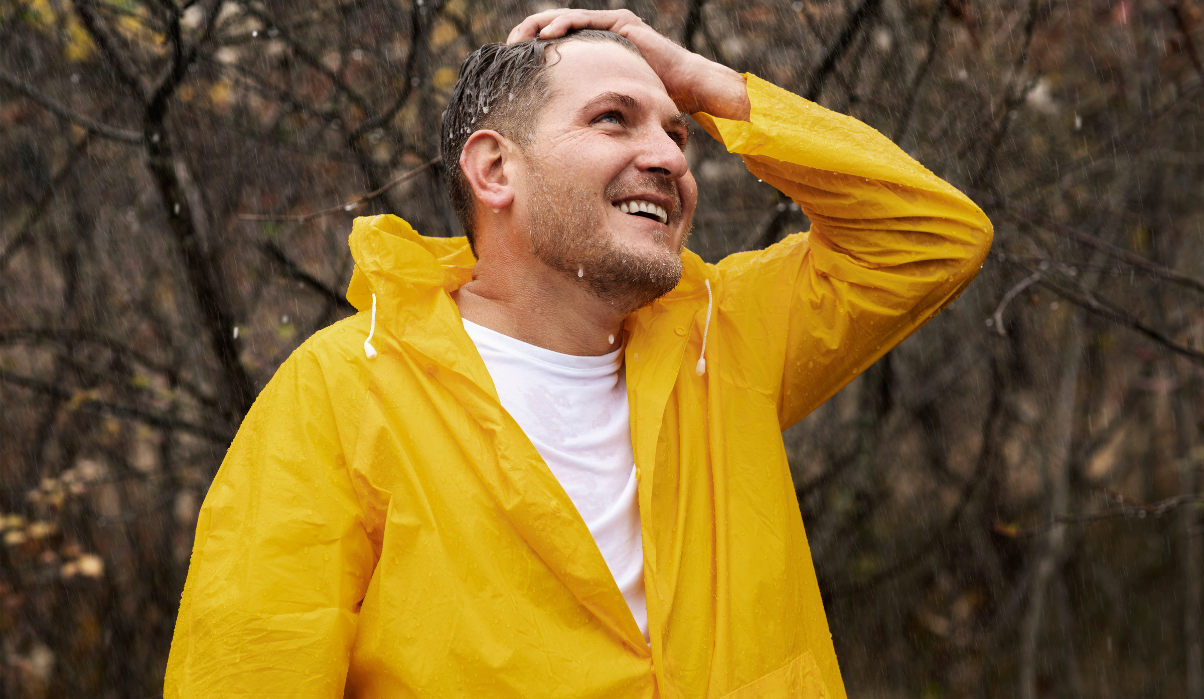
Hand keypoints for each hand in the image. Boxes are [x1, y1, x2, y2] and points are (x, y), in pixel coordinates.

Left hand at [506, 9, 749, 120]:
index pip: (554, 46)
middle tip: (506, 49)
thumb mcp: (607, 105)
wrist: (685, 88)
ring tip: (518, 39)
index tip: (510, 66)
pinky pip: (584, 19)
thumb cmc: (649, 102)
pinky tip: (545, 36)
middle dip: (526, 35)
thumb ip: (587, 111)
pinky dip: (562, 25)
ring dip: (537, 26)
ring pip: (563, 19)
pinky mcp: (619, 22)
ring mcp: (608, 25)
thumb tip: (558, 137)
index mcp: (591, 52)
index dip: (531, 52)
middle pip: (553, 28)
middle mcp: (598, 34)